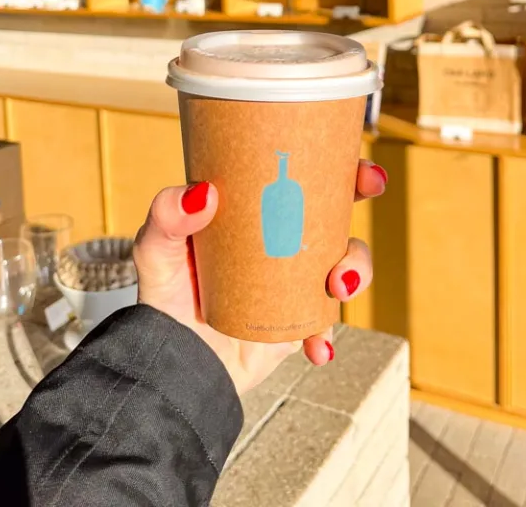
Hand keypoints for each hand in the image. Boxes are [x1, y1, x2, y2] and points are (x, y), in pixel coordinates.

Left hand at [133, 159, 386, 395]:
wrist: (173, 370)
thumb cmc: (163, 302)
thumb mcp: (155, 252)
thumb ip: (166, 218)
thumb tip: (203, 193)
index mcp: (251, 210)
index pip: (293, 172)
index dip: (328, 156)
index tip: (350, 155)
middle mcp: (280, 238)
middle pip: (333, 202)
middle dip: (361, 190)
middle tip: (370, 188)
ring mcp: (295, 281)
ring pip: (345, 261)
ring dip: (355, 268)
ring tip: (337, 285)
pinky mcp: (299, 323)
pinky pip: (328, 324)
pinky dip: (328, 335)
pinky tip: (317, 347)